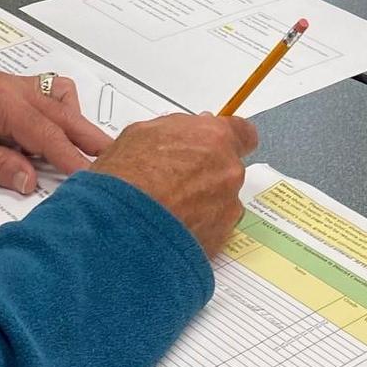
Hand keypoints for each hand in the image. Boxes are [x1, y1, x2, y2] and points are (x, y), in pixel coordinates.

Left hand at [0, 71, 109, 196]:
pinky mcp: (16, 86)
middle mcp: (16, 88)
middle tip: (117, 158)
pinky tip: (59, 130)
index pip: (47, 135)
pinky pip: (52, 91)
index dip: (72, 157)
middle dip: (91, 137)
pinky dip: (64, 108)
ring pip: (63, 96)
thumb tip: (31, 181)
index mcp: (1, 104)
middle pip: (65, 113)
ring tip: (87, 150)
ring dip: (78, 121)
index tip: (93, 176)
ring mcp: (18, 84)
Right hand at [91, 113, 257, 256]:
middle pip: (228, 168)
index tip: (219, 145)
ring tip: (170, 207)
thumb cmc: (128, 178)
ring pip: (222, 200)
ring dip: (203, 202)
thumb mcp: (143, 133)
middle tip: (178, 180)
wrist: (123, 225)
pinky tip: (173, 225)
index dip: (229, 140)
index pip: (243, 133)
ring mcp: (227, 206)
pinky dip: (199, 227)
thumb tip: (182, 134)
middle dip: (208, 173)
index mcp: (213, 137)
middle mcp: (228, 171)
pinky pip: (215, 228)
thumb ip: (175, 130)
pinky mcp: (221, 237)